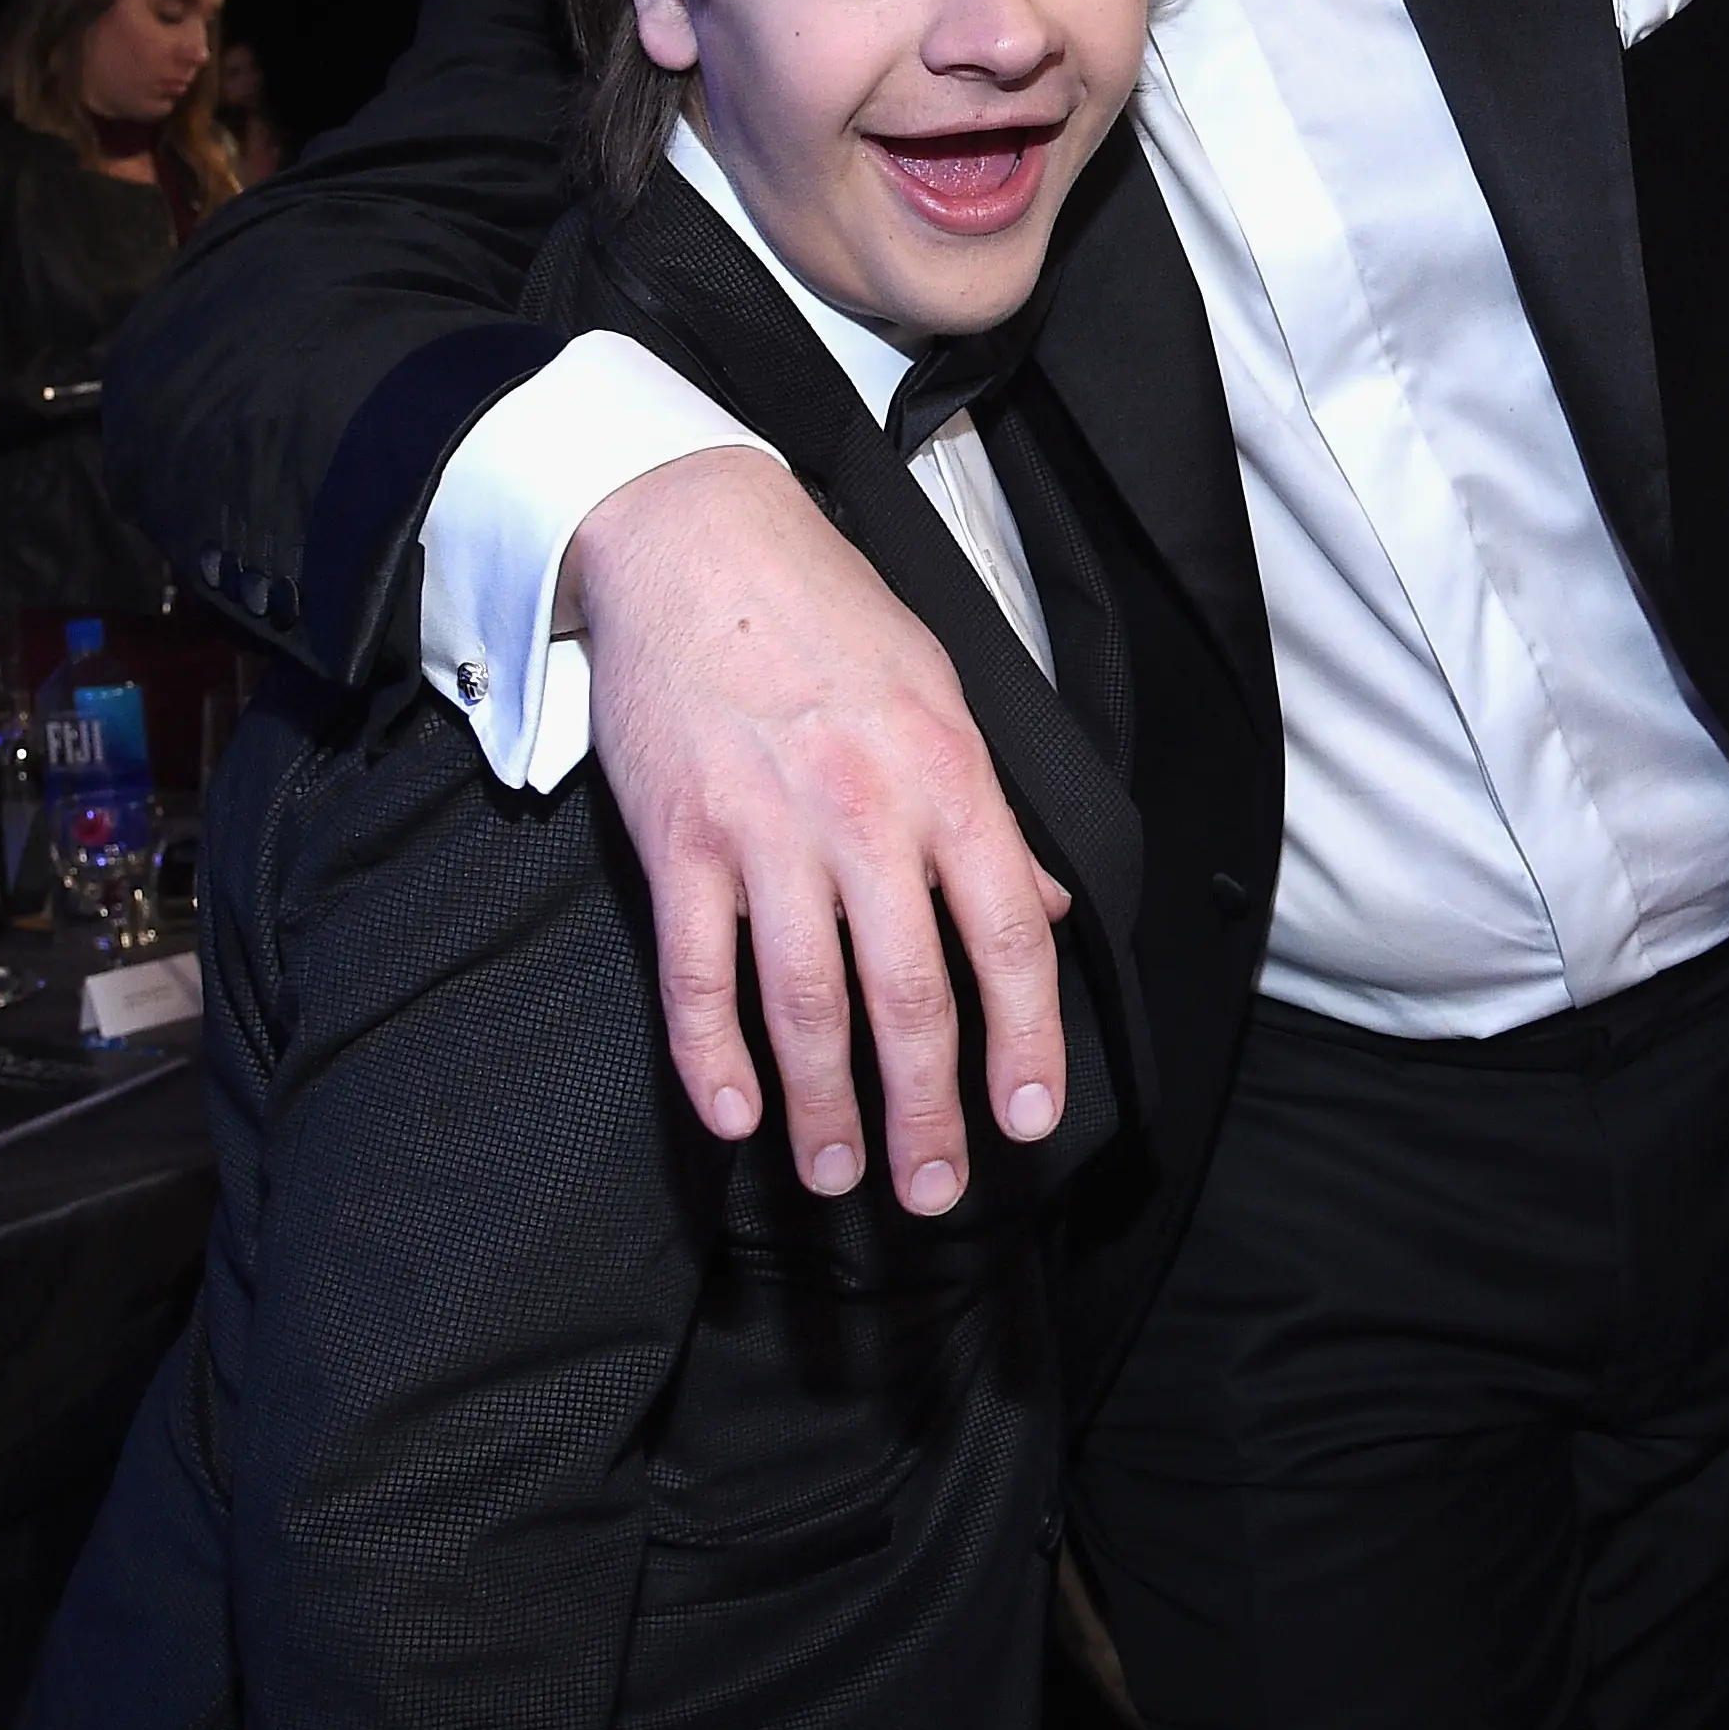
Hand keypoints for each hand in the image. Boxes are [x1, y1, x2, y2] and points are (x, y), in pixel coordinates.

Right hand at [563, 445, 1069, 1212]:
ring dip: (825, 1107)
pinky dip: (711, 1057)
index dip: (1024, 1042)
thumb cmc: (830, 616)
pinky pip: (697, 972)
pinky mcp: (678, 840)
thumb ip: (996, 815)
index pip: (1007, 937)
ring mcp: (764, 831)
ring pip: (804, 1003)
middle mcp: (864, 813)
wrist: (696, 539)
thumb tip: (1051, 911)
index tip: (1028, 1120)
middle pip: (909, 995)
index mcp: (949, 777)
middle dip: (925, 1111)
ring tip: (836, 1175)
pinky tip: (736, 1115)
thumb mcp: (949, 692)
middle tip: (934, 1190)